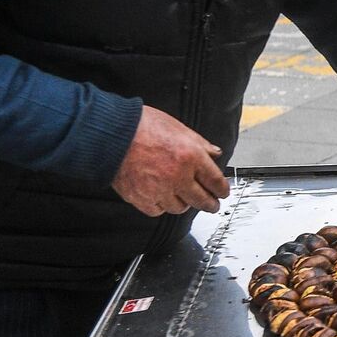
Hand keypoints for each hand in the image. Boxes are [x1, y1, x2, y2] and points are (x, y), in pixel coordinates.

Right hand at [112, 105, 227, 216]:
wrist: (112, 134)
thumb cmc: (142, 126)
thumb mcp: (179, 128)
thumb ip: (200, 144)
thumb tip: (214, 153)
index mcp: (191, 156)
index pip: (216, 181)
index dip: (223, 189)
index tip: (223, 192)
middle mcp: (178, 176)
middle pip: (202, 200)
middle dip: (210, 204)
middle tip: (212, 205)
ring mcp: (159, 190)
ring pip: (180, 208)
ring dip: (185, 203)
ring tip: (184, 197)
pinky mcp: (142, 199)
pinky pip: (159, 211)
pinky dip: (162, 206)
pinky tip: (163, 198)